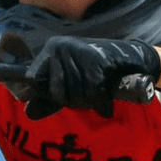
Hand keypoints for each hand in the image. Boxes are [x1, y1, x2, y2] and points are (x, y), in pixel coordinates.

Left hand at [21, 35, 160, 117]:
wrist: (132, 58)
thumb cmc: (98, 73)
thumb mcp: (70, 84)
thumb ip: (49, 100)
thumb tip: (28, 113)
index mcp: (50, 49)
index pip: (31, 78)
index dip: (45, 93)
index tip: (61, 96)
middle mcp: (60, 47)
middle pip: (56, 92)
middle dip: (74, 101)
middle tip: (88, 94)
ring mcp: (77, 52)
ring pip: (75, 94)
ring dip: (90, 102)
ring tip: (99, 93)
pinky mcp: (96, 60)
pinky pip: (92, 92)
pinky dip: (101, 101)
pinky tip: (106, 97)